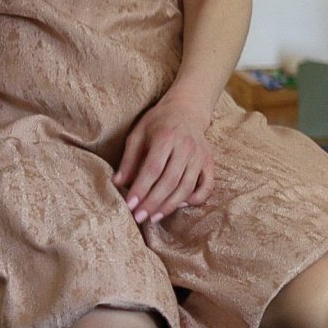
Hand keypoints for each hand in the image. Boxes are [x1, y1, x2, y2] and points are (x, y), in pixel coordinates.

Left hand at [116, 96, 214, 224]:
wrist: (187, 109)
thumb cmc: (158, 122)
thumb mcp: (138, 134)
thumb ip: (128, 159)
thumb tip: (117, 183)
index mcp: (166, 138)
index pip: (153, 169)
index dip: (140, 189)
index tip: (129, 205)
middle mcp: (186, 147)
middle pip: (170, 181)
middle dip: (153, 203)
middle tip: (138, 217)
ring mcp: (200, 156)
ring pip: (186, 187)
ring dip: (169, 206)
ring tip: (153, 217)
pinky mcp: (209, 163)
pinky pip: (207, 186)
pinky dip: (195, 199)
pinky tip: (179, 205)